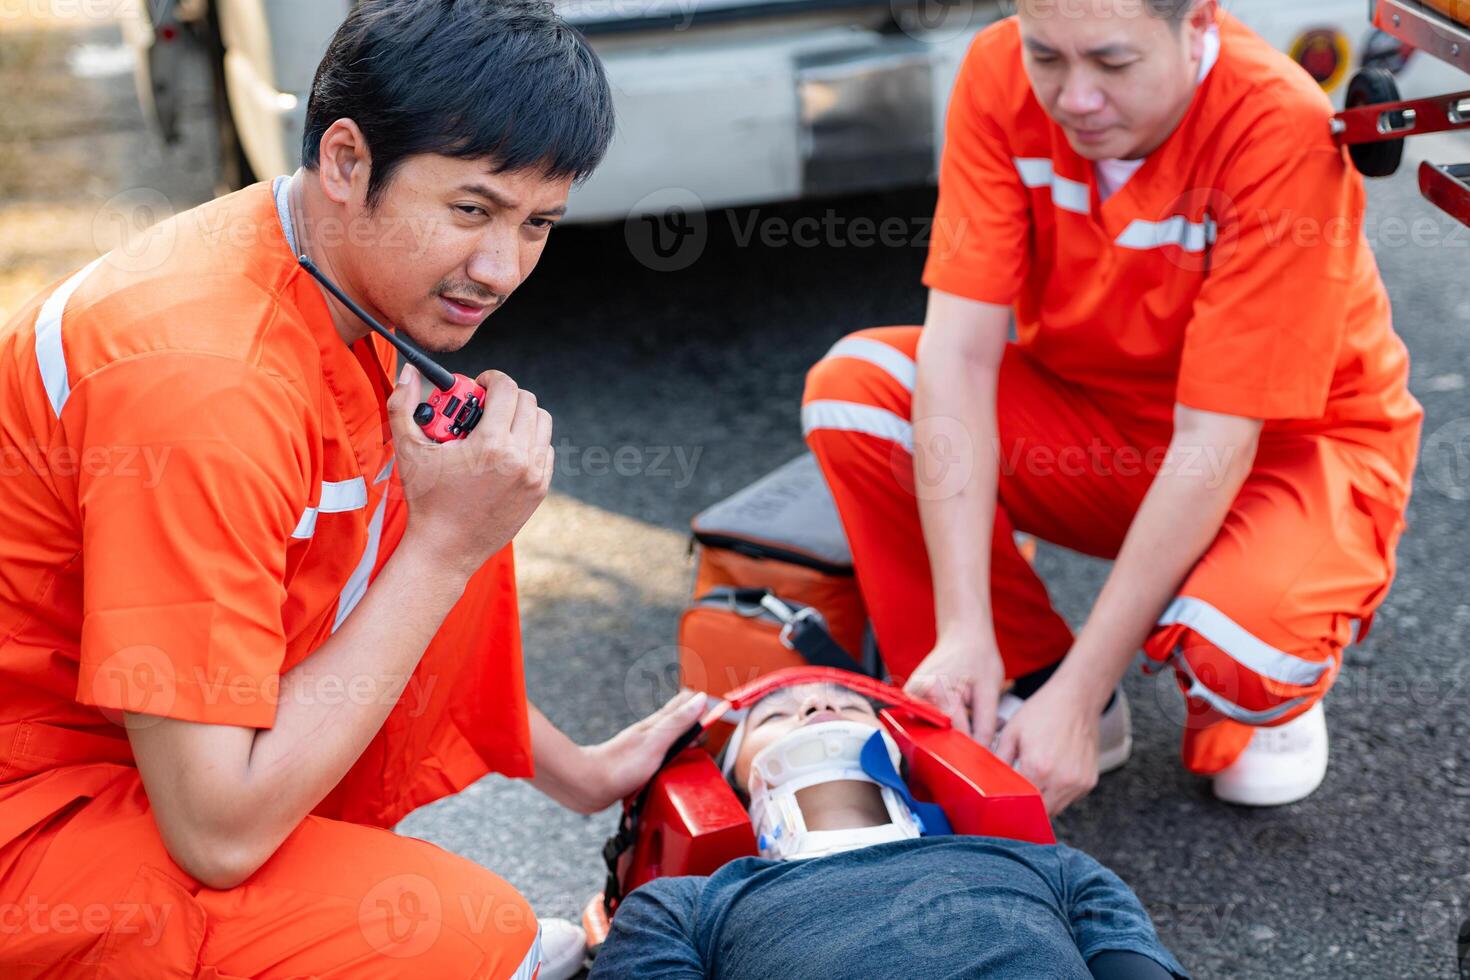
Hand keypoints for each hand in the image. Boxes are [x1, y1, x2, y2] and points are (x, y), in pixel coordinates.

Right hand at [388, 365, 553, 574]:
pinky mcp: (540, 490)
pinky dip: (530, 442)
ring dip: (521, 416)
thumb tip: (410, 373)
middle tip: (483, 405)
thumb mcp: (408, 450)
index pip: (507, 389)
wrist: (445, 549)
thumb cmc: (425, 501)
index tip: (478, 385)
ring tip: (495, 426)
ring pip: (542, 424)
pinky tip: (505, 450)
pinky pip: (545, 450)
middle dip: (505, 396)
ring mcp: (534, 476)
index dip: (491, 379)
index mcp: (491, 445)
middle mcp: (520, 458)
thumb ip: (403, 405)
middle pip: (528, 402)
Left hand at [570, 690, 709, 813]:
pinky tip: (672, 763)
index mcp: (659, 724)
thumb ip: (678, 722)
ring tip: (694, 740)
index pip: (686, 703)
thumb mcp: (656, 742)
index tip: (716, 715)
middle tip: (708, 726)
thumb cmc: (620, 765)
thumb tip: (700, 699)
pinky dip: (672, 754)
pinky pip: (662, 754)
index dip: (703, 707)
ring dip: (685, 736)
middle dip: (696, 720)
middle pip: (680, 719)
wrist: (589, 784)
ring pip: (671, 736)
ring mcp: (645, 747)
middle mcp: (653, 732)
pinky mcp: (639, 764)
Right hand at [903, 633, 1006, 743]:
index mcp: (935, 689)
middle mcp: (915, 693)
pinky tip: (956, 718)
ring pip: (931, 732)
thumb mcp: (990, 690)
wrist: (963, 635)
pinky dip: (942, 727)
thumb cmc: (978, 656)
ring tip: (967, 721)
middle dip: (958, 742)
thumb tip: (981, 754)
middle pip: (937, 735)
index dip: (971, 748)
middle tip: (977, 740)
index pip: (952, 733)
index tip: (983, 759)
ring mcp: (910, 697)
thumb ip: (985, 725)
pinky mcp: (911, 699)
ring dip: (949, 735)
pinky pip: (926, 723)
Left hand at [994, 676, 1098, 815]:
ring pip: (1057, 809)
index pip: (1021, 804)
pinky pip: (1070, 799)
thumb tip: (986, 783)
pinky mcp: (1089, 781)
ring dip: (1043, 803)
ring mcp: (1079, 782)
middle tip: (1016, 799)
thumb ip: (999, 762)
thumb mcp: (1012, 733)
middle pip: (1040, 813)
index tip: (1002, 808)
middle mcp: (1062, 779)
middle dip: (1026, 809)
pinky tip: (1052, 775)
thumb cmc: (1043, 712)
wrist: (1077, 699)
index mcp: (1038, 767)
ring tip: (1035, 782)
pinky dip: (1058, 794)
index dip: (1010, 807)